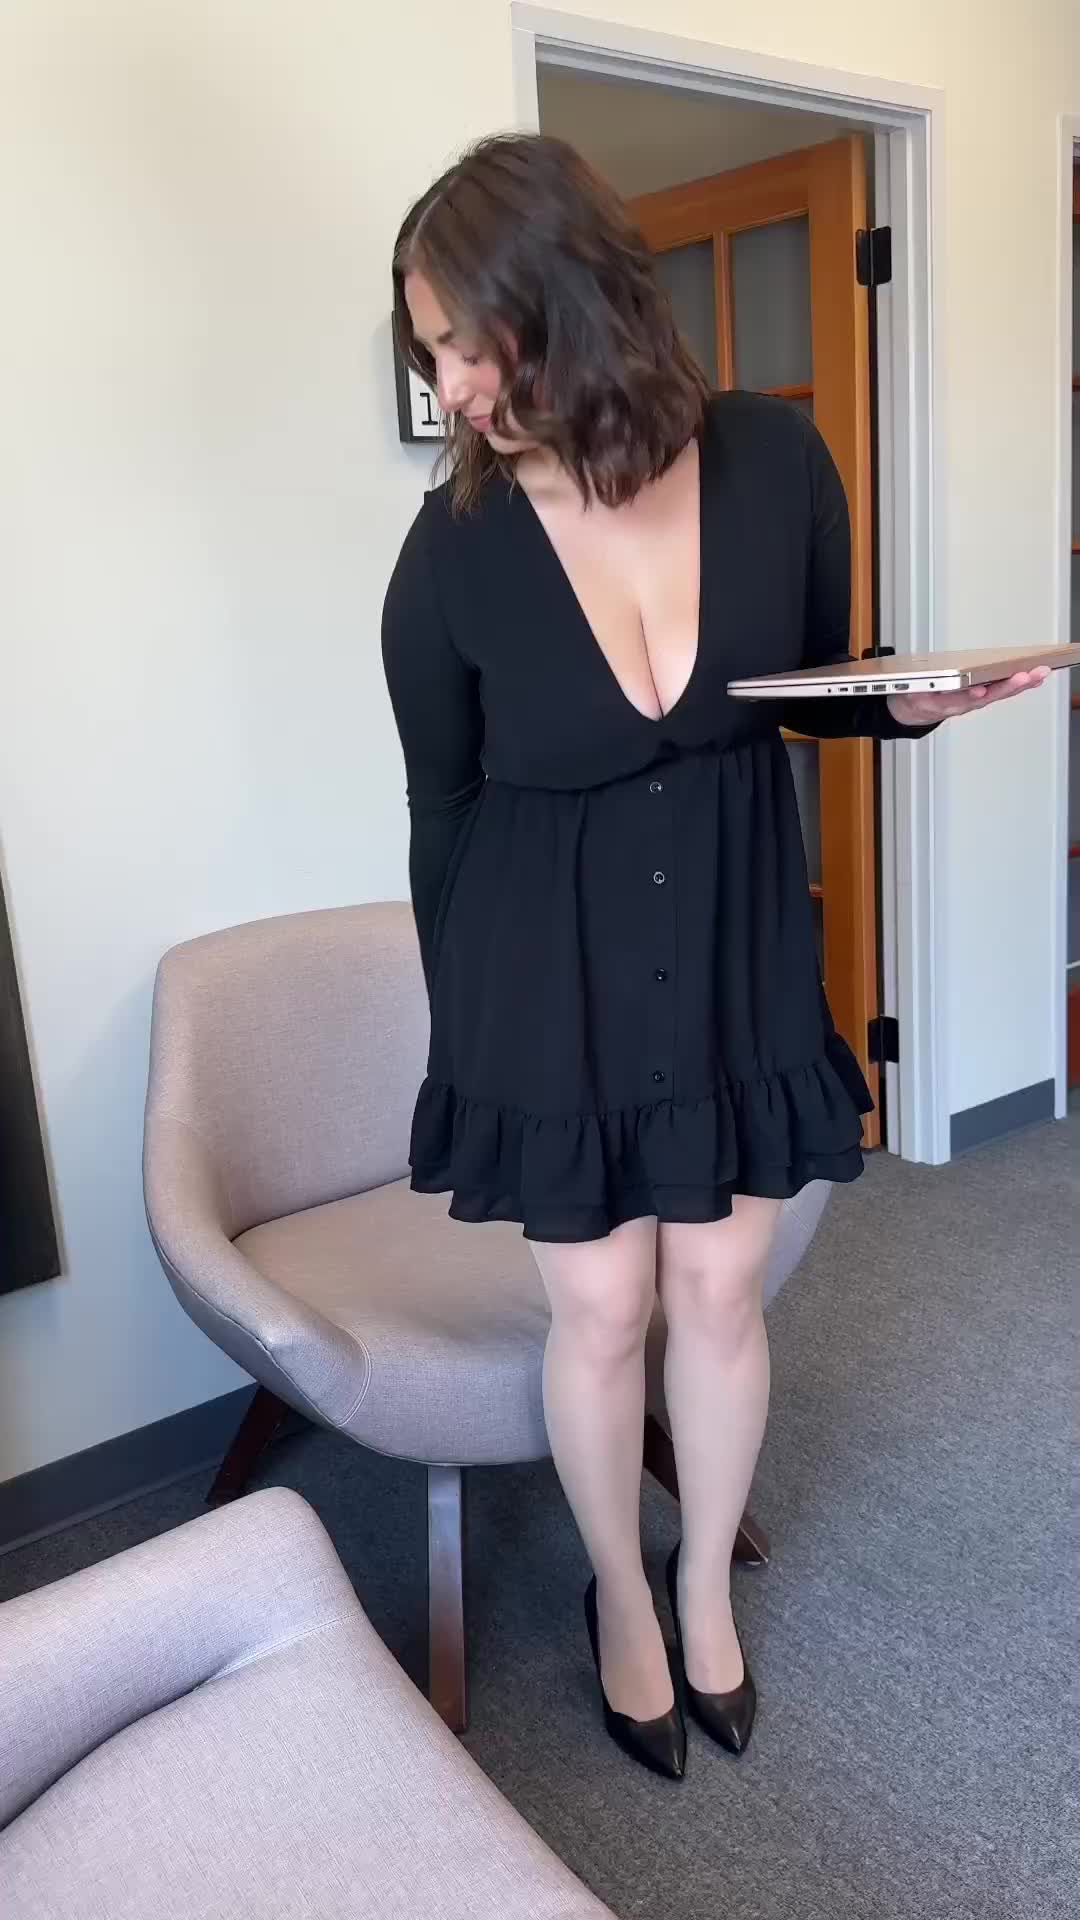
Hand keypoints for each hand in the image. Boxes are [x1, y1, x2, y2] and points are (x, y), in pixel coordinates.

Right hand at [887, 666, 1050, 727]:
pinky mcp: (981, 698)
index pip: (954, 700)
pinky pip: (1002, 693)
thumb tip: (927, 683)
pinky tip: (1033, 679)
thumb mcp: (909, 692)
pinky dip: (1019, 686)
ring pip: (999, 694)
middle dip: (1006, 686)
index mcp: (940, 702)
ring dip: (1019, 685)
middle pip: (986, 696)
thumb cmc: (916, 697)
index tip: (980, 691)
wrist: (916, 711)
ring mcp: (973, 702)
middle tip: (1022, 677)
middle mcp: (961, 704)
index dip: (968, 696)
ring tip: (1037, 675)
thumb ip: (921, 688)